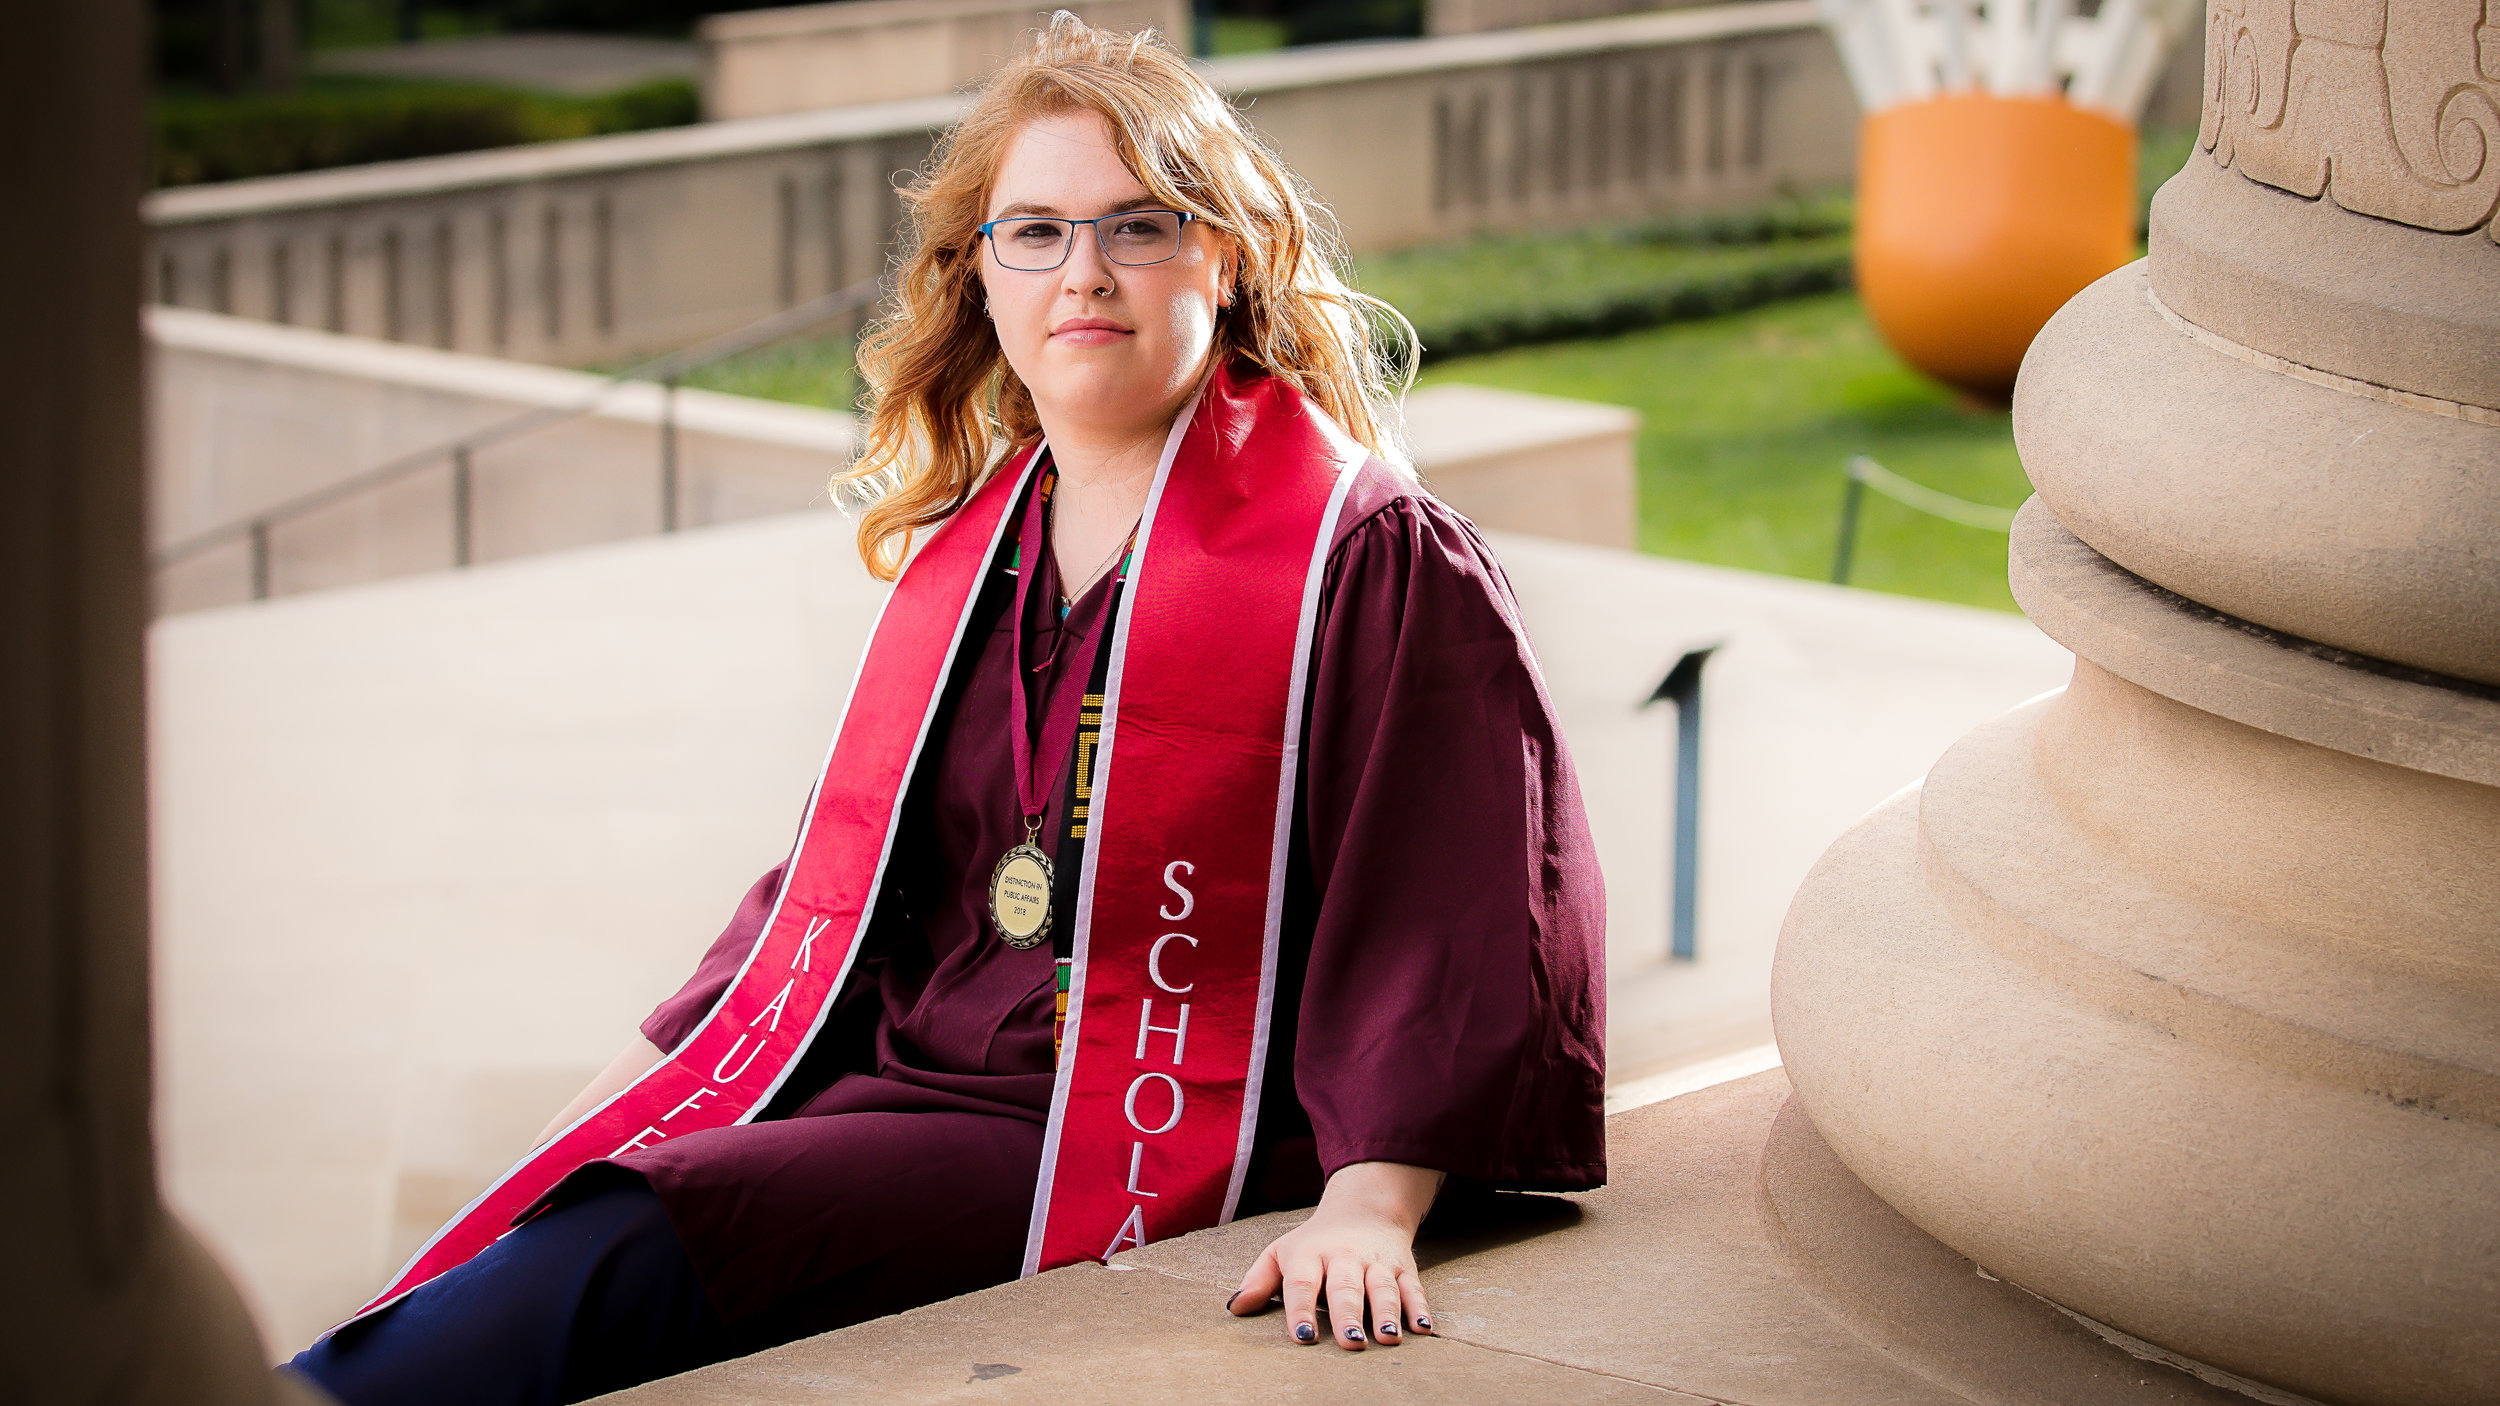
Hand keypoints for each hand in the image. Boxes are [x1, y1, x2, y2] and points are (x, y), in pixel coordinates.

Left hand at [1227, 1160, 1441, 1348]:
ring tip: (1387, 1337)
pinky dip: (1419, 1308)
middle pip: (1346, 1287)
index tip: (1303, 1337)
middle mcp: (1344, 1257)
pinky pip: (1413, 1288)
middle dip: (1348, 1314)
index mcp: (1310, 1254)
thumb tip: (1234, 1309)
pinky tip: (1422, 1328)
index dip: (1301, 1310)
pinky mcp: (1403, 1267)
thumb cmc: (1315, 1242)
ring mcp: (1376, 1262)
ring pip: (1382, 1287)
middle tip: (1350, 1341)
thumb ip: (1259, 1280)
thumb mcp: (1282, 1252)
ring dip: (1387, 1312)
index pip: (1302, 1283)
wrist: (1365, 1208)